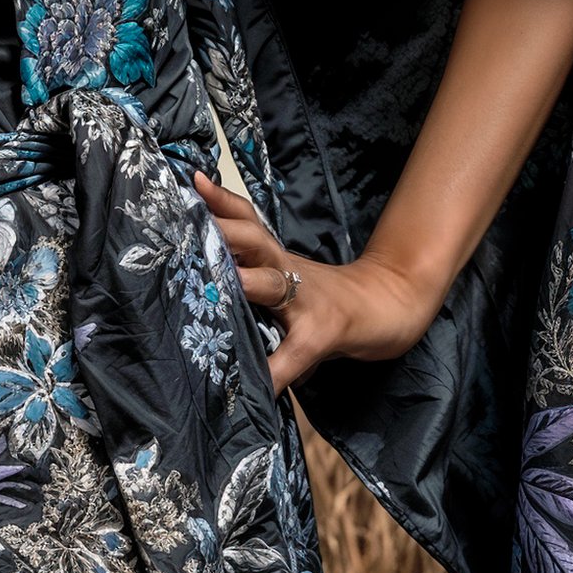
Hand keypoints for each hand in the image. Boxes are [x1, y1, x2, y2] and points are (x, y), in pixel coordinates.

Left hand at [193, 170, 439, 393]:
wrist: (386, 305)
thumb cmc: (325, 297)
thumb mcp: (285, 278)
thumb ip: (250, 278)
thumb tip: (195, 287)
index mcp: (274, 256)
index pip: (245, 220)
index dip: (220, 201)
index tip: (192, 181)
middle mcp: (286, 270)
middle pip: (252, 240)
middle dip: (222, 232)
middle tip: (186, 228)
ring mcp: (306, 301)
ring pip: (272, 283)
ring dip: (248, 281)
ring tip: (223, 284)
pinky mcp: (322, 335)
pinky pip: (293, 356)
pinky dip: (274, 374)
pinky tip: (255, 390)